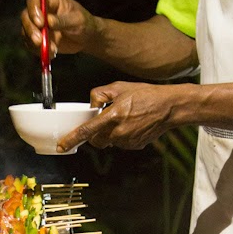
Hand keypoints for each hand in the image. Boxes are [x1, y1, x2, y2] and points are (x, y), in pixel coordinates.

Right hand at [20, 0, 97, 56]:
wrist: (85, 37)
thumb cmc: (83, 23)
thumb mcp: (77, 20)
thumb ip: (63, 20)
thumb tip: (48, 21)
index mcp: (50, 1)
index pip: (34, 0)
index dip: (33, 10)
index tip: (41, 23)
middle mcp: (40, 12)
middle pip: (25, 17)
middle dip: (30, 29)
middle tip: (39, 40)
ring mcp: (37, 26)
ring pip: (26, 32)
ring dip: (35, 43)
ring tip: (52, 50)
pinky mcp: (38, 39)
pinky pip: (31, 45)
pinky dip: (39, 51)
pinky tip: (52, 54)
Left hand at [57, 81, 177, 152]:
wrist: (169, 107)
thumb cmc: (146, 95)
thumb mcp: (119, 87)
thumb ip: (99, 95)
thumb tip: (91, 107)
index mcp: (113, 116)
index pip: (86, 131)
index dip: (72, 140)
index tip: (62, 146)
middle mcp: (119, 131)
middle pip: (97, 141)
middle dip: (95, 134)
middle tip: (104, 122)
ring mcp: (128, 141)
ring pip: (110, 142)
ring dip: (111, 133)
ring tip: (125, 118)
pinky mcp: (135, 146)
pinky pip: (122, 143)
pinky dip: (122, 135)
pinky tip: (133, 124)